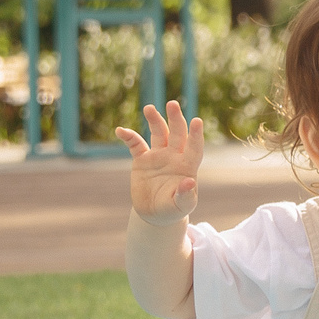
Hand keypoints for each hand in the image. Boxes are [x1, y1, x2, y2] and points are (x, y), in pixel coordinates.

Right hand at [118, 101, 204, 222]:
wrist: (155, 214)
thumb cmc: (172, 210)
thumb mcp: (181, 206)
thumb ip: (185, 196)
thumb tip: (190, 182)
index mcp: (187, 166)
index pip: (194, 147)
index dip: (196, 135)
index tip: (197, 121)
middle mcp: (174, 156)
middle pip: (176, 133)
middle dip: (175, 118)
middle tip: (172, 104)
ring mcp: (158, 156)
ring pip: (158, 133)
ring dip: (155, 120)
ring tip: (149, 108)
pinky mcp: (142, 160)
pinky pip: (135, 145)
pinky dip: (128, 137)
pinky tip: (120, 130)